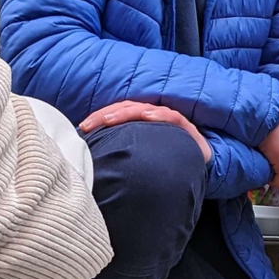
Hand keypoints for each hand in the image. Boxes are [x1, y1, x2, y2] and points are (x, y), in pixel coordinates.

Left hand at [78, 99, 210, 162]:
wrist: (196, 169)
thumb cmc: (165, 165)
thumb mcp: (138, 161)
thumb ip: (122, 158)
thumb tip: (94, 165)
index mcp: (140, 124)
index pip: (116, 114)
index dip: (99, 117)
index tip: (82, 127)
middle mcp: (153, 118)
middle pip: (126, 109)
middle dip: (105, 115)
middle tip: (89, 124)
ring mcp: (169, 120)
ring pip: (144, 110)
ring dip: (126, 113)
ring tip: (110, 119)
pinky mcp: (185, 127)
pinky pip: (171, 117)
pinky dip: (158, 115)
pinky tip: (148, 116)